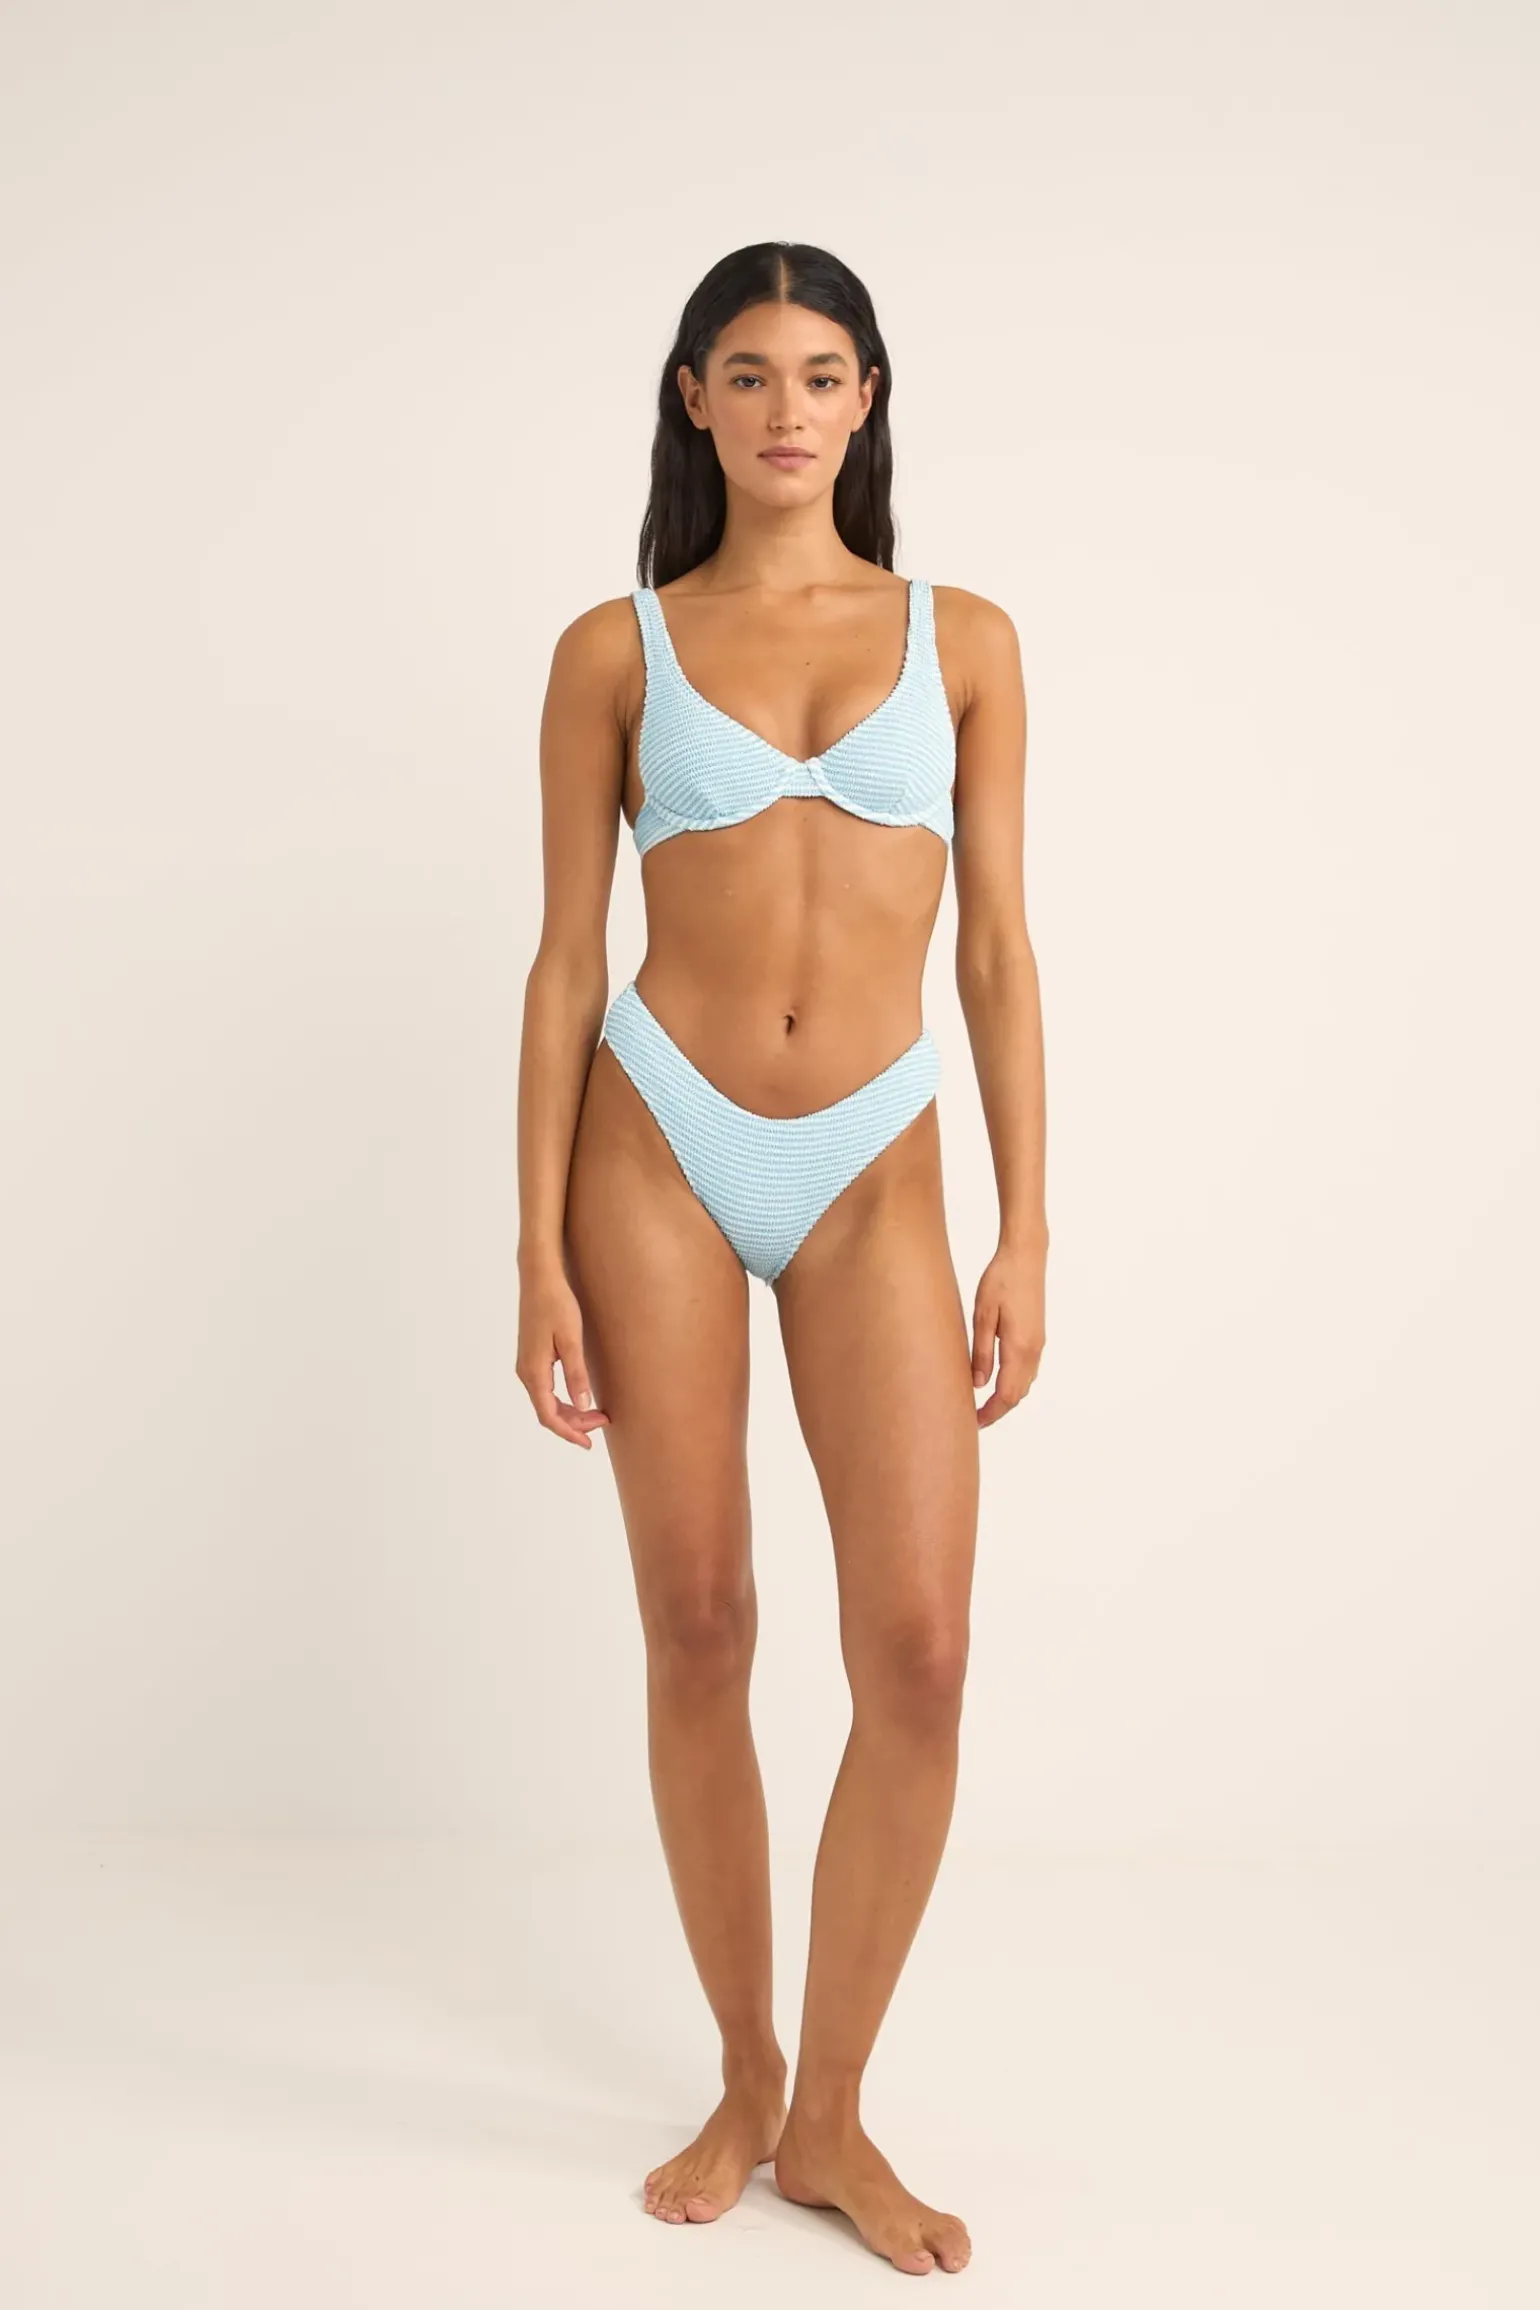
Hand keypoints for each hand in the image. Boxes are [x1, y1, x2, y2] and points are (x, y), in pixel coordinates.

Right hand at [516, 1264, 610, 1448]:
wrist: (539, 1277)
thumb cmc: (556, 1304)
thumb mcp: (571, 1340)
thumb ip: (576, 1374)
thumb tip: (582, 1406)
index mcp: (533, 1371)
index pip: (548, 1415)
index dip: (569, 1432)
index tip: (588, 1443)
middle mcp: (526, 1372)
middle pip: (547, 1411)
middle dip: (574, 1423)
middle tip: (603, 1423)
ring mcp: (527, 1364)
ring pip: (547, 1400)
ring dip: (570, 1411)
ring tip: (597, 1413)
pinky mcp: (532, 1356)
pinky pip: (546, 1388)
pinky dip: (563, 1398)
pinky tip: (580, 1396)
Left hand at [970, 1237, 1045, 1427]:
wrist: (1026, 1256)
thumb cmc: (1001, 1280)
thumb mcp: (982, 1315)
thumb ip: (981, 1352)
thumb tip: (978, 1384)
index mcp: (1019, 1348)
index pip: (1007, 1395)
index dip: (991, 1413)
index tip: (973, 1423)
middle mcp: (1033, 1350)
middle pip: (1018, 1395)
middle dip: (997, 1410)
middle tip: (973, 1419)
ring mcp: (1038, 1344)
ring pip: (1025, 1384)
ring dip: (1006, 1398)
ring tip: (981, 1403)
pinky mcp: (1037, 1336)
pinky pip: (1028, 1371)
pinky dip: (1014, 1383)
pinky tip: (997, 1380)